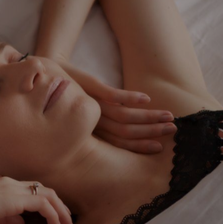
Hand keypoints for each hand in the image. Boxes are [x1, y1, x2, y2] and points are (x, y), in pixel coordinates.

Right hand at [0, 177, 75, 223]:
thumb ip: (6, 219)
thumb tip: (21, 223)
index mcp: (3, 187)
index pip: (33, 191)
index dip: (48, 205)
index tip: (56, 223)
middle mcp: (10, 183)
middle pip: (45, 190)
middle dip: (60, 208)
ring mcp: (12, 188)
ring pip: (48, 195)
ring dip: (61, 212)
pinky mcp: (13, 198)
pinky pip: (42, 203)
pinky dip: (53, 214)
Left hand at [59, 63, 175, 152]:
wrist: (49, 75)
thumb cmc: (67, 98)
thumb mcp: (81, 118)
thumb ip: (100, 127)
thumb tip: (124, 133)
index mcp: (92, 132)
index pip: (120, 144)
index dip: (141, 146)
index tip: (160, 148)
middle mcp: (93, 123)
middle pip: (127, 133)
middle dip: (152, 132)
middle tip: (172, 131)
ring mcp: (93, 105)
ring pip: (125, 116)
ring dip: (148, 117)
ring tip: (168, 116)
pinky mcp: (92, 89)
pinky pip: (114, 96)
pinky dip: (131, 98)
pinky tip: (147, 98)